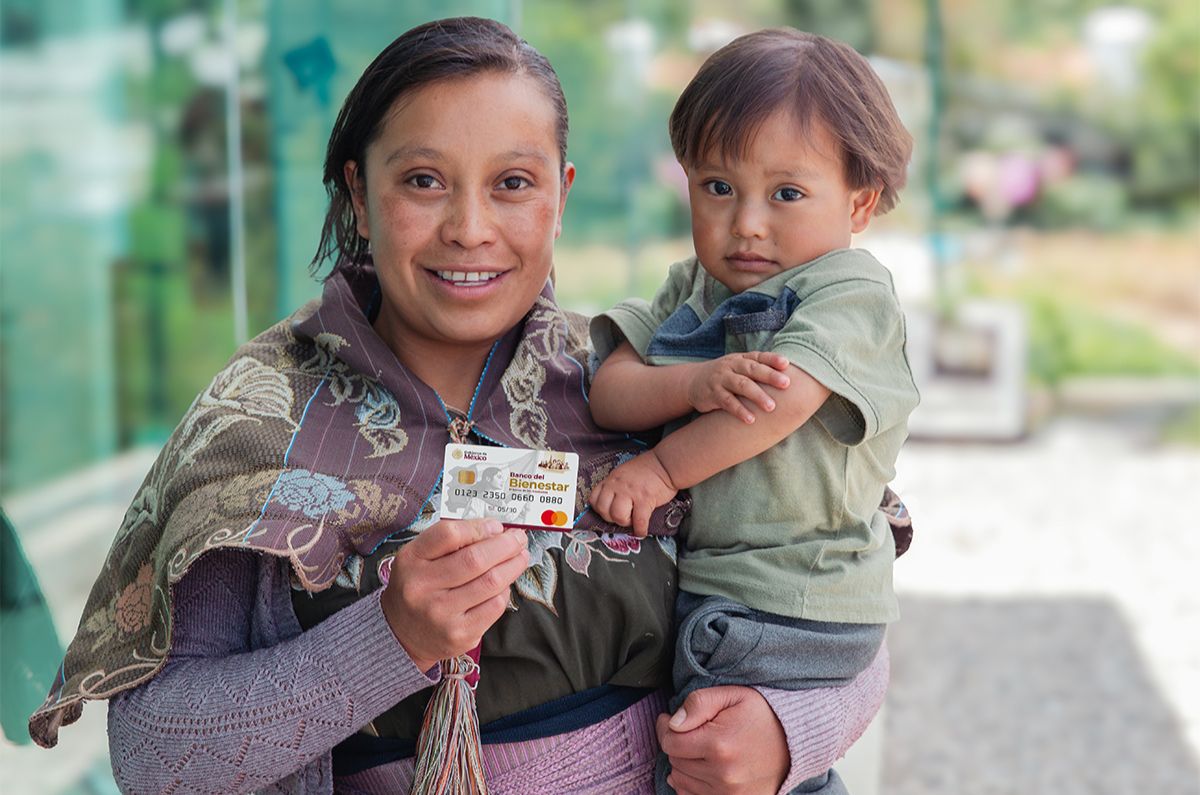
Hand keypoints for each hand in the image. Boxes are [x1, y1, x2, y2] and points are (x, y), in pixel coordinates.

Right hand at [380, 518, 528, 671]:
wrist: (401, 634)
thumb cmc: (418, 587)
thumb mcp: (419, 558)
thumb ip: (450, 541)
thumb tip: (494, 530)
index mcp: (411, 560)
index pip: (449, 534)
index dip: (479, 527)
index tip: (497, 526)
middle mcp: (422, 587)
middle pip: (475, 559)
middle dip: (505, 546)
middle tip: (518, 539)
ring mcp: (441, 614)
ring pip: (491, 582)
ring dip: (513, 566)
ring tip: (520, 557)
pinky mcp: (460, 634)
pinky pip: (495, 606)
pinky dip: (504, 591)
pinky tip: (504, 584)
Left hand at [588, 452, 676, 536]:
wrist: (665, 464)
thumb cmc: (647, 470)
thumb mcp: (624, 473)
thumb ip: (615, 486)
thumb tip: (610, 503)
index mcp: (612, 479)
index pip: (594, 499)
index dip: (600, 509)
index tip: (608, 512)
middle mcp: (618, 485)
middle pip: (604, 510)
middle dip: (612, 518)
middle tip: (622, 517)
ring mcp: (631, 492)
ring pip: (618, 516)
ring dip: (625, 523)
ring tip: (633, 520)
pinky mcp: (645, 499)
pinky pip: (639, 521)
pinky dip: (640, 530)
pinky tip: (642, 530)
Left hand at [656, 686, 788, 794]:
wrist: (794, 742)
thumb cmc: (761, 714)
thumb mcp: (732, 695)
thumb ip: (698, 703)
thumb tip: (673, 722)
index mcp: (719, 744)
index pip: (669, 742)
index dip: (666, 727)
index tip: (671, 719)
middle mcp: (723, 774)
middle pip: (675, 761)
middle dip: (678, 744)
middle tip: (693, 731)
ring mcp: (728, 794)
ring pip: (681, 781)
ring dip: (684, 764)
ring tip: (702, 749)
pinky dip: (691, 784)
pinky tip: (704, 768)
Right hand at [687, 353, 790, 423]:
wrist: (693, 382)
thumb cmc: (725, 376)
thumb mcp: (738, 368)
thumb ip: (758, 369)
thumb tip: (789, 375)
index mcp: (741, 359)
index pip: (759, 356)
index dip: (772, 359)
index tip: (787, 364)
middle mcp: (731, 366)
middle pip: (752, 369)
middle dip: (770, 376)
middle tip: (786, 384)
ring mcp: (721, 379)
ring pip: (741, 385)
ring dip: (757, 396)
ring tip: (771, 407)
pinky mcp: (712, 394)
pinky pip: (727, 402)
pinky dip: (739, 410)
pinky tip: (750, 419)